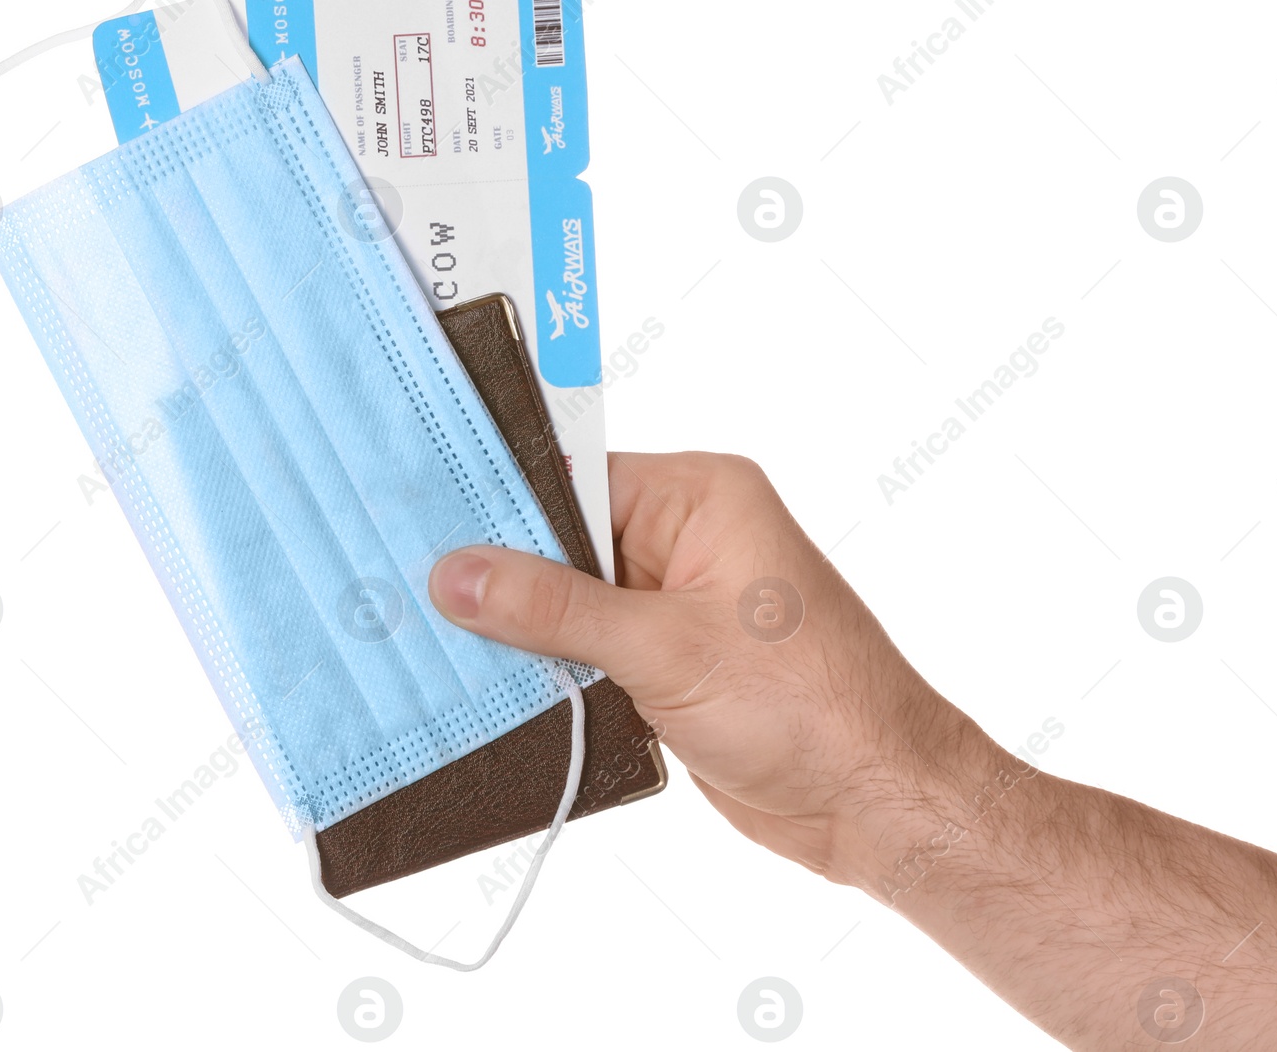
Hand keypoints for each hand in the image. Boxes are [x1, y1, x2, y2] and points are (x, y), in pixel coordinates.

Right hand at [428, 451, 999, 886]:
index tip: (419, 519)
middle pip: (561, 539)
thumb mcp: (666, 648)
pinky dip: (543, 668)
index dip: (500, 501)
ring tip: (426, 638)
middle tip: (405, 587)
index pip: (574, 476)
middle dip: (498, 572)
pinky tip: (483, 683)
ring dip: (516, 629)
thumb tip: (460, 574)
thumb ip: (555, 609)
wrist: (872, 800)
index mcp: (700, 498)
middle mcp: (683, 538)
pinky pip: (583, 649)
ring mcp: (672, 603)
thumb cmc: (807, 706)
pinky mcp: (664, 661)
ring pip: (565, 600)